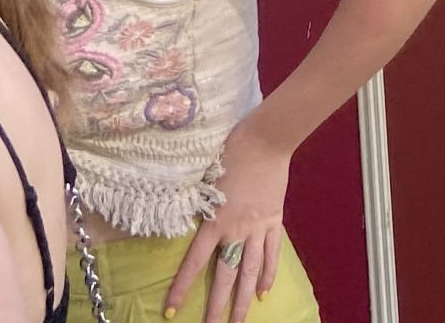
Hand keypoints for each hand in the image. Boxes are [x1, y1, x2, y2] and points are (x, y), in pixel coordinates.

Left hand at [169, 119, 289, 322]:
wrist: (266, 140)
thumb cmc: (231, 149)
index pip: (194, 263)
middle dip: (216, 306)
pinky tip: (265, 292)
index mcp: (215, 220)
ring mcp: (258, 228)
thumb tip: (178, 207)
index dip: (181, 288)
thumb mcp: (205, 174)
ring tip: (240, 321)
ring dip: (245, 300)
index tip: (171, 311)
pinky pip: (272, 254)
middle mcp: (236, 231)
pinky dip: (269, 274)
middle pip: (225, 277)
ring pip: (251, 272)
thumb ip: (197, 198)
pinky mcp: (274, 221)